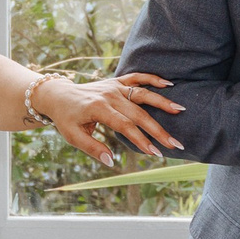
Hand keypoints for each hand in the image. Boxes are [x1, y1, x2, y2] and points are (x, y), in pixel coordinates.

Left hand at [32, 72, 185, 161]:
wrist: (59, 95)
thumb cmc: (66, 119)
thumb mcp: (72, 136)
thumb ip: (92, 148)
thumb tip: (111, 161)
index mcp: (98, 109)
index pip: (125, 126)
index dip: (141, 140)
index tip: (155, 153)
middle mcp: (109, 95)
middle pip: (139, 113)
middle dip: (158, 130)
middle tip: (175, 144)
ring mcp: (114, 86)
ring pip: (142, 94)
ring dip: (162, 102)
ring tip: (180, 110)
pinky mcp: (117, 81)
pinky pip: (137, 77)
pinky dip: (153, 78)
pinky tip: (169, 83)